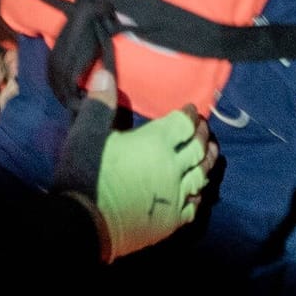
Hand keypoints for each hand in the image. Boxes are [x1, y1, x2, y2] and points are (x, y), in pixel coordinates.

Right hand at [55, 67, 217, 260]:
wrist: (84, 224)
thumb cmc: (85, 174)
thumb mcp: (86, 134)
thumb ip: (100, 104)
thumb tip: (105, 72)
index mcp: (156, 142)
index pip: (183, 123)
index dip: (190, 114)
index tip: (191, 109)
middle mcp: (172, 166)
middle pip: (198, 147)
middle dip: (203, 134)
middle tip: (204, 128)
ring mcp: (175, 195)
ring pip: (201, 175)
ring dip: (208, 161)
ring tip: (211, 152)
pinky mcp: (171, 221)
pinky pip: (194, 205)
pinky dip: (199, 194)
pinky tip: (199, 192)